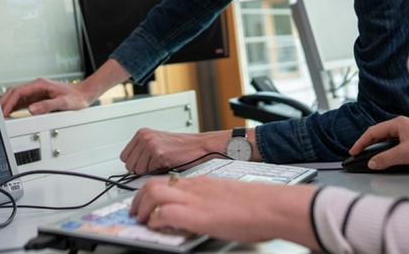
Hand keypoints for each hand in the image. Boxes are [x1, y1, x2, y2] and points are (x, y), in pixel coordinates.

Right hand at [0, 78, 90, 116]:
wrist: (84, 94)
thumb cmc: (76, 97)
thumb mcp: (63, 103)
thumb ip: (47, 106)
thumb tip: (31, 110)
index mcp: (40, 84)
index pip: (19, 92)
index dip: (9, 102)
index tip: (4, 111)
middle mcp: (37, 86)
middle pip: (14, 91)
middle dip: (4, 102)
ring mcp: (37, 91)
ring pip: (17, 95)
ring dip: (8, 103)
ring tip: (1, 114)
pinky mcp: (38, 97)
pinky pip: (23, 100)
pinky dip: (15, 106)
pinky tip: (11, 112)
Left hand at [119, 129, 223, 174]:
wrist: (199, 146)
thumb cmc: (181, 147)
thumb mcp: (157, 142)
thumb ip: (142, 151)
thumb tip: (129, 165)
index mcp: (142, 133)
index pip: (124, 156)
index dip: (134, 164)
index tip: (143, 165)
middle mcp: (145, 137)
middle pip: (129, 165)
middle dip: (140, 169)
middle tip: (154, 166)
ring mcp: (151, 144)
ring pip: (138, 170)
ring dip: (149, 171)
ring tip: (161, 164)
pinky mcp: (159, 154)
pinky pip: (150, 171)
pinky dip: (158, 171)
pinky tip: (167, 164)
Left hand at [129, 177, 318, 247]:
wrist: (273, 206)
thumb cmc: (259, 205)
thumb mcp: (228, 197)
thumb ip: (212, 200)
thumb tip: (206, 212)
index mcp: (202, 183)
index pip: (166, 182)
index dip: (151, 193)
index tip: (147, 203)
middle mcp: (194, 187)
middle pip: (153, 184)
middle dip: (138, 199)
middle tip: (136, 212)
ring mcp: (195, 199)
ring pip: (153, 193)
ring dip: (142, 208)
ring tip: (142, 220)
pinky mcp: (198, 215)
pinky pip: (165, 213)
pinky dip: (156, 221)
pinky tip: (158, 227)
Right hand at [349, 116, 408, 171]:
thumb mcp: (404, 155)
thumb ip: (385, 158)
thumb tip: (371, 163)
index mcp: (400, 122)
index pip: (374, 131)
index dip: (361, 142)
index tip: (353, 151)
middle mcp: (407, 123)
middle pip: (382, 133)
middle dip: (370, 144)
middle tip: (360, 155)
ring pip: (392, 138)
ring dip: (382, 147)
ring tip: (373, 157)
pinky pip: (401, 142)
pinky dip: (392, 149)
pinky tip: (392, 157)